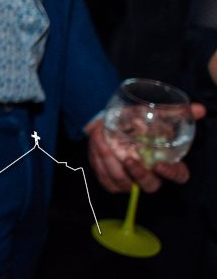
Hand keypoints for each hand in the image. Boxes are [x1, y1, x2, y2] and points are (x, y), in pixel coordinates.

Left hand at [85, 103, 205, 192]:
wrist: (111, 123)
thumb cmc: (137, 122)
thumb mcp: (155, 115)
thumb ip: (175, 113)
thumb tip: (199, 109)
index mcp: (167, 163)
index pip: (178, 176)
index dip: (171, 174)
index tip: (160, 165)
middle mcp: (150, 175)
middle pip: (150, 185)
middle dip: (138, 175)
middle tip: (128, 160)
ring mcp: (130, 181)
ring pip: (122, 182)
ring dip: (109, 161)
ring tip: (101, 139)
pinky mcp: (111, 181)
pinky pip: (105, 179)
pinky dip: (97, 161)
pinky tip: (95, 144)